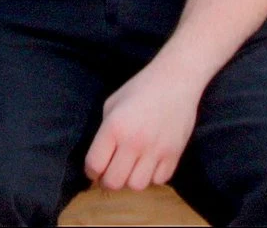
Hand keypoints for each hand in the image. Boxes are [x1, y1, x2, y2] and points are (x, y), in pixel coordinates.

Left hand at [85, 61, 203, 191]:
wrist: (176, 80)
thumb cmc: (140, 89)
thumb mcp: (112, 105)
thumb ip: (104, 133)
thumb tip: (99, 160)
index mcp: (114, 128)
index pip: (94, 165)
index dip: (91, 172)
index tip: (94, 170)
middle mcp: (134, 142)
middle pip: (114, 182)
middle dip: (108, 180)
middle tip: (112, 171)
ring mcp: (156, 151)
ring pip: (136, 186)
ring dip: (130, 180)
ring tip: (132, 167)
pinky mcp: (174, 155)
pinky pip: (158, 180)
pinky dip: (152, 176)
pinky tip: (150, 163)